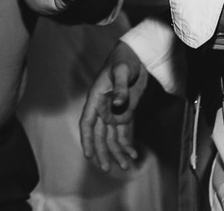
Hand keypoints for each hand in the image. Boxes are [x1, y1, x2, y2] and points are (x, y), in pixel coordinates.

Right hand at [79, 40, 148, 171]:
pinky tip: (134, 154)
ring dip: (117, 152)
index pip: (87, 122)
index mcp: (96, 98)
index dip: (86, 139)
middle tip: (107, 168)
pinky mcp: (126, 111)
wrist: (137, 54)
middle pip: (99, 135)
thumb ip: (120, 88)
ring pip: (112, 137)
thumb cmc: (125, 59)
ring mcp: (114, 111)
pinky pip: (125, 132)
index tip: (88, 155)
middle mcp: (103, 108)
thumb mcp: (123, 71)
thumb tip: (116, 104)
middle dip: (103, 152)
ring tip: (126, 166)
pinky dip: (128, 144)